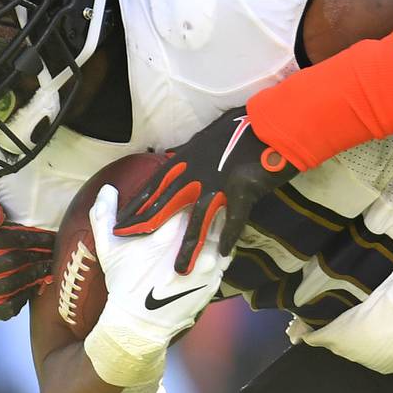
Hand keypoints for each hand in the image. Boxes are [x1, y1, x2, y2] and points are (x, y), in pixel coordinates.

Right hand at [0, 195, 54, 319]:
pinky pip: (10, 307)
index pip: (5, 240)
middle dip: (38, 254)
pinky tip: (36, 282)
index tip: (50, 236)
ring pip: (12, 284)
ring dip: (35, 273)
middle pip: (11, 262)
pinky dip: (26, 294)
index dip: (32, 238)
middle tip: (53, 250)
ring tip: (48, 264)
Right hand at [83, 185, 230, 386]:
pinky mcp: (216, 280)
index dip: (192, 190)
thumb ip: (104, 215)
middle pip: (214, 212)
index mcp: (172, 231)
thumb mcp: (109, 248)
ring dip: (219, 225)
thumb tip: (107, 188)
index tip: (192, 186)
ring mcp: (210, 264)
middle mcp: (196, 246)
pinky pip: (227, 255)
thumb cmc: (124, 282)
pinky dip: (222, 246)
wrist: (139, 324)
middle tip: (206, 198)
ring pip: (224, 232)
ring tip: (212, 220)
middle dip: (210, 204)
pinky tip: (213, 244)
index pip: (192, 197)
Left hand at [114, 107, 297, 272]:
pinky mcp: (240, 192)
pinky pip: (233, 220)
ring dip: (188, 247)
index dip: (136, 204)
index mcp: (186, 159)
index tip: (121, 220)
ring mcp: (217, 184)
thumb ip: (189, 149)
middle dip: (143, 224)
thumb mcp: (207, 134)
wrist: (271, 123)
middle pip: (164, 204)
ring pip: (197, 221)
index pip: (153, 186)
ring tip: (179, 270)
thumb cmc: (240, 124)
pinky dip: (229, 236)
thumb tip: (173, 154)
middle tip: (128, 241)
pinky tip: (224, 253)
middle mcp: (196, 173)